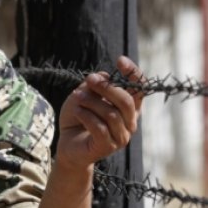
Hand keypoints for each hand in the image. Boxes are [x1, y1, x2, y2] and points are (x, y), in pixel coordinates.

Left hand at [55, 56, 145, 172]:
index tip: (120, 60)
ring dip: (92, 102)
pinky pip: (100, 128)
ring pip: (111, 114)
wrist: (68, 145)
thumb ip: (96, 86)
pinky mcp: (108, 147)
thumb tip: (106, 76)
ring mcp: (121, 137)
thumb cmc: (79, 118)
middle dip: (107, 88)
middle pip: (127, 101)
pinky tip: (77, 111)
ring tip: (76, 97)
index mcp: (129, 108)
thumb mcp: (85, 95)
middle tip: (90, 79)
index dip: (134, 73)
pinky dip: (86, 116)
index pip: (140, 89)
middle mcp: (130, 122)